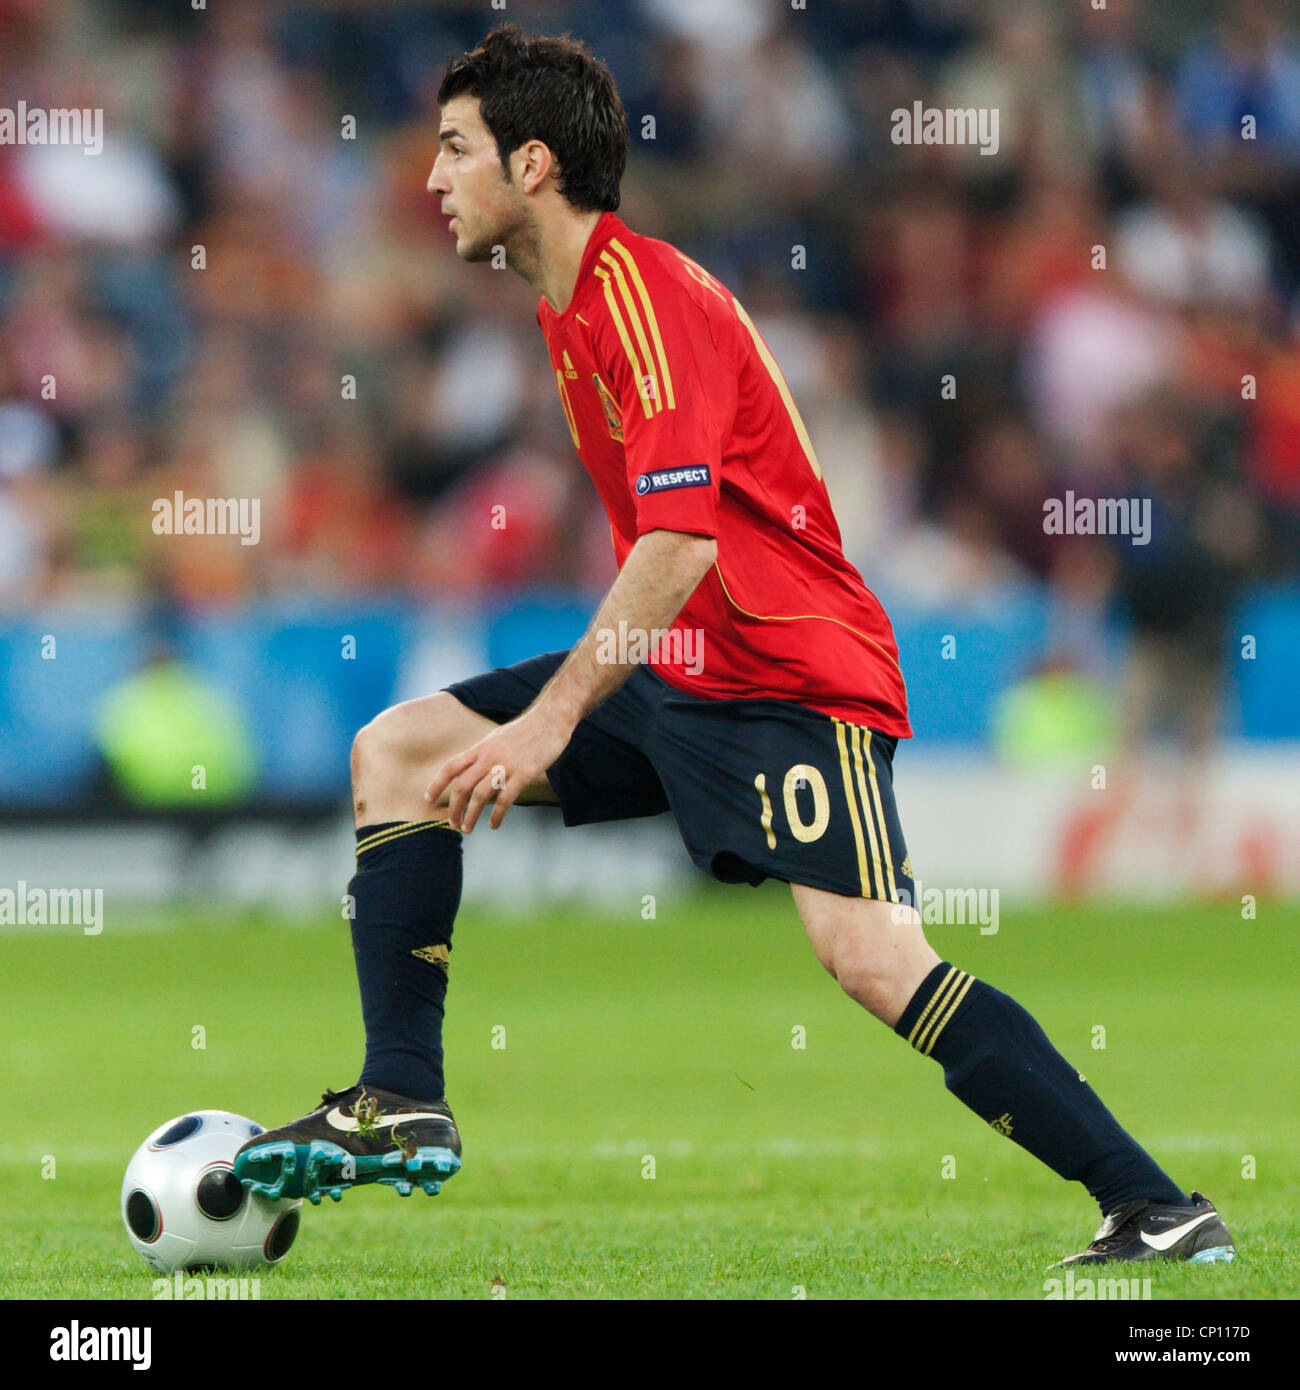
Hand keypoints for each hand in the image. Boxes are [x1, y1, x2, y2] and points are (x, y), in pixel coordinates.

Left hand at [425, 707, 573, 832]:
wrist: (550, 718)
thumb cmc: (526, 729)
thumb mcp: (498, 738)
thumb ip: (485, 753)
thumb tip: (475, 768)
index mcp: (481, 748)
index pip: (451, 767)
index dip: (437, 784)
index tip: (428, 799)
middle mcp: (488, 758)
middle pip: (462, 786)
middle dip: (454, 808)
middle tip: (452, 823)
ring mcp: (506, 766)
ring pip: (479, 796)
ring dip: (471, 816)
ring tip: (468, 828)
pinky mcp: (524, 774)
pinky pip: (505, 800)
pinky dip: (496, 815)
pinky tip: (494, 824)